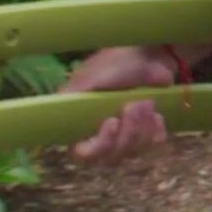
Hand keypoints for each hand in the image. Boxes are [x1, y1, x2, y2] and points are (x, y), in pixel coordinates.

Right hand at [58, 45, 186, 161]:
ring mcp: (124, 135)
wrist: (150, 54)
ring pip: (133, 152)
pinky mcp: (145, 132)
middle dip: (128, 132)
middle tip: (136, 104)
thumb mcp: (91, 77)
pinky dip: (156, 131)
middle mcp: (99, 133)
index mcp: (80, 122)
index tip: (113, 122)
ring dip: (143, 128)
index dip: (99, 145)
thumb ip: (73, 97)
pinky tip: (156, 114)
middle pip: (111, 156)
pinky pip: (152, 146)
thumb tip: (55, 112)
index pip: (83, 153)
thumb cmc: (116, 63)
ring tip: (147, 102)